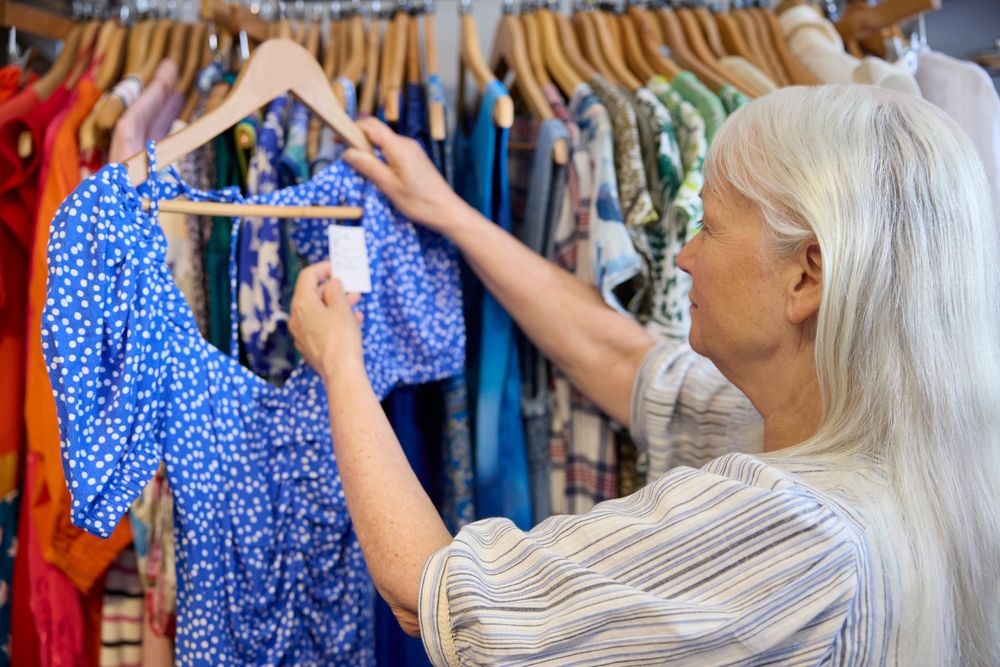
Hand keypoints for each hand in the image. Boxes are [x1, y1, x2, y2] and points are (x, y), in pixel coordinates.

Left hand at [289, 262, 365, 383]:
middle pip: (312, 295)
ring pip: (317, 312)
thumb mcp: (341, 308)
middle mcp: (296, 318)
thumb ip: (335, 290)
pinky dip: (333, 320)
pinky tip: (352, 322)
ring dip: (335, 305)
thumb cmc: (342, 338)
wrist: (341, 372)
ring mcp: (301, 334)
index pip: (307, 277)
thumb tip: (332, 283)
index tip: (336, 268)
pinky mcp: (309, 347)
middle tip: (350, 287)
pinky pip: (319, 327)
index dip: (322, 269)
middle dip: (332, 289)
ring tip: (355, 304)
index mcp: (302, 304)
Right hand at [343, 117, 469, 234]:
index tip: (338, 139)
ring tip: (357, 162)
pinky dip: (381, 155)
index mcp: (398, 147)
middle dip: (358, 138)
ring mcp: (413, 150)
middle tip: (344, 152)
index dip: (352, 129)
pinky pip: (394, 150)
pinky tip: (376, 169)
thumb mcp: (389, 186)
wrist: (447, 211)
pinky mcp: (416, 159)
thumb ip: (369, 167)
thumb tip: (348, 152)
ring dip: (370, 148)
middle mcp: (406, 144)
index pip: (371, 126)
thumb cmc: (420, 202)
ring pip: (385, 141)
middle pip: (377, 132)